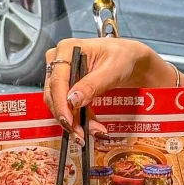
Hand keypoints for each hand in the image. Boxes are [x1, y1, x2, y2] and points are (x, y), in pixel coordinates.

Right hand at [43, 38, 173, 140]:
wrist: (129, 59)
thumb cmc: (122, 57)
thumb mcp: (111, 70)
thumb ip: (92, 84)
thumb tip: (72, 100)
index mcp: (66, 49)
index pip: (57, 80)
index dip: (61, 104)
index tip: (69, 122)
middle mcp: (58, 61)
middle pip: (53, 94)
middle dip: (67, 117)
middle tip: (80, 135)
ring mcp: (60, 74)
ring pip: (58, 103)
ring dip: (73, 122)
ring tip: (90, 133)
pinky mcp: (65, 87)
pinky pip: (66, 106)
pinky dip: (77, 119)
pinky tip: (90, 128)